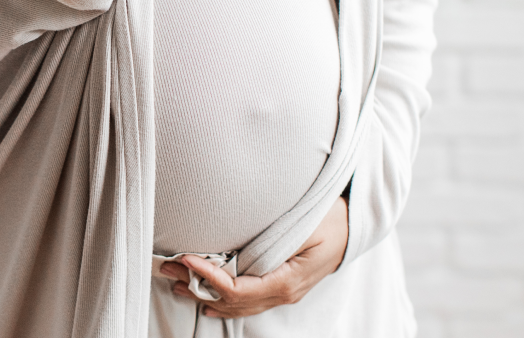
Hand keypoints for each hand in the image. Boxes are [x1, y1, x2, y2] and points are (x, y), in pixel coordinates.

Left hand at [160, 197, 348, 317]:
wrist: (356, 225)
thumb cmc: (332, 219)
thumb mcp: (306, 223)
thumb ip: (273, 236)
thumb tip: (236, 240)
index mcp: (286, 282)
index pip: (237, 290)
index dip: (208, 277)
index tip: (186, 258)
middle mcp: (282, 294)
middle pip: (231, 301)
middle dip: (196, 286)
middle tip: (167, 268)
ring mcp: (282, 294)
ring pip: (237, 306)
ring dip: (204, 294)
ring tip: (175, 282)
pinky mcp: (281, 287)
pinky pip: (248, 302)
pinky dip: (223, 300)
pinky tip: (207, 300)